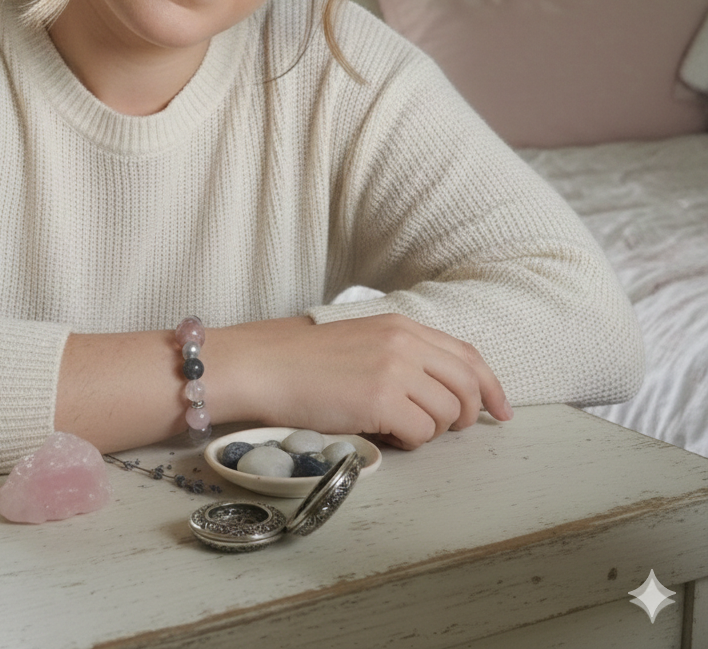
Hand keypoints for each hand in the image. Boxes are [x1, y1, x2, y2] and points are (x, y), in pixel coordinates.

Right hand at [214, 313, 511, 449]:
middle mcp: (405, 343)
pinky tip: (385, 435)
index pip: (466, 355)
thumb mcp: (362, 341)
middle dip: (468, 415)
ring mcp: (395, 370)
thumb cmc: (304, 360)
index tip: (502, 410)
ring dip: (429, 431)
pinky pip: (420, 433)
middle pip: (467, 385)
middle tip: (452, 430)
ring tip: (398, 428)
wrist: (266, 366)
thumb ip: (402, 354)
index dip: (491, 386)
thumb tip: (439, 389)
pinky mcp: (381, 400)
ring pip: (445, 414)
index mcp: (402, 326)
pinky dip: (410, 442)